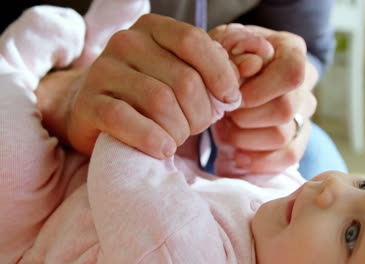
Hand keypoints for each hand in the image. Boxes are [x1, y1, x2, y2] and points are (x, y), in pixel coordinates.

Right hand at [38, 14, 240, 158]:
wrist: (98, 113)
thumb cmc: (151, 95)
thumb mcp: (183, 75)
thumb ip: (215, 68)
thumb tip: (253, 64)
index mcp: (153, 29)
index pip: (194, 42)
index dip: (220, 74)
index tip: (230, 100)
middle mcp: (126, 42)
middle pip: (183, 79)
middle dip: (201, 112)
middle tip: (198, 127)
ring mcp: (103, 71)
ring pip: (160, 101)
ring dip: (179, 129)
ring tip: (178, 137)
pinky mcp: (88, 103)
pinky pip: (126, 119)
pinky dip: (152, 138)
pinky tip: (163, 149)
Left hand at [213, 26, 318, 173]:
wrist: (231, 80)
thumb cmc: (226, 60)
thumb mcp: (222, 46)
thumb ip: (231, 53)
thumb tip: (246, 69)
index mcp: (292, 50)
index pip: (291, 73)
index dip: (259, 90)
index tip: (233, 97)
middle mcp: (305, 81)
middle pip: (284, 110)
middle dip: (245, 118)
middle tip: (224, 114)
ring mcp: (304, 111)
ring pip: (282, 136)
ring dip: (245, 138)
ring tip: (226, 129)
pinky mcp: (299, 137)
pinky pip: (289, 156)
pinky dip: (259, 161)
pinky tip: (239, 155)